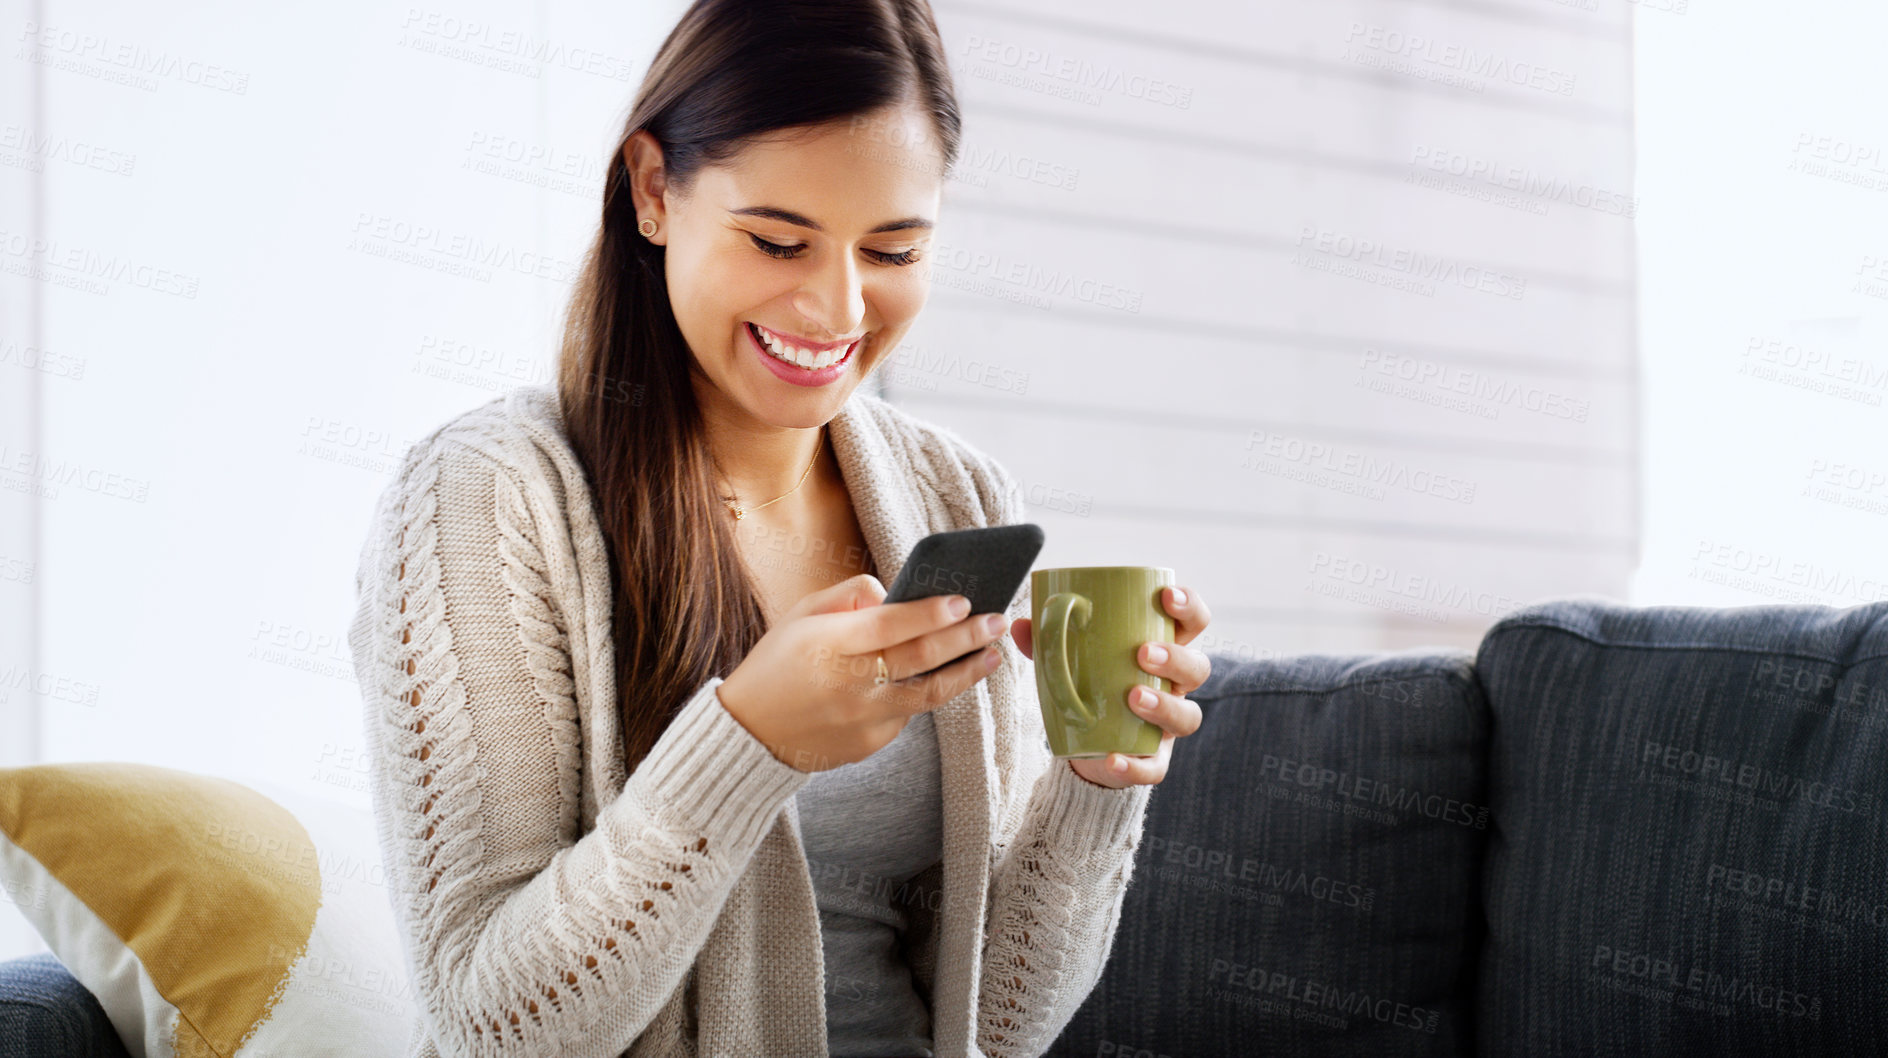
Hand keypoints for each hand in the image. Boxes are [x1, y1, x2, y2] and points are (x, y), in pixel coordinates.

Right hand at [716, 574, 1009, 771]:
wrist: (748, 733)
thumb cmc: (777, 664)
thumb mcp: (802, 615)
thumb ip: (850, 597)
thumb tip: (895, 595)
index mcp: (827, 644)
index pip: (891, 625)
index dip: (931, 613)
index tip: (964, 601)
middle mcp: (848, 684)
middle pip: (920, 658)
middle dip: (966, 637)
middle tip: (997, 621)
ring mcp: (860, 719)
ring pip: (927, 695)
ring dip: (965, 673)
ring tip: (991, 655)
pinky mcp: (868, 744)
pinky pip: (906, 714)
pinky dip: (926, 693)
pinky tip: (944, 678)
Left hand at [1010, 584, 1210, 789]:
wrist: (1083, 745)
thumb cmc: (1087, 687)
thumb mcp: (1067, 661)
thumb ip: (1048, 643)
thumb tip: (1022, 625)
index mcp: (1161, 652)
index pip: (1191, 623)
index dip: (1189, 606)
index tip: (1166, 596)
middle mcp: (1173, 687)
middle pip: (1197, 668)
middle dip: (1176, 658)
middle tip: (1143, 654)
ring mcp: (1166, 726)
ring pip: (1188, 716)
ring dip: (1165, 705)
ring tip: (1134, 697)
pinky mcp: (1152, 761)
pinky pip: (1154, 768)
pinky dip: (1134, 766)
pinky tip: (1114, 758)